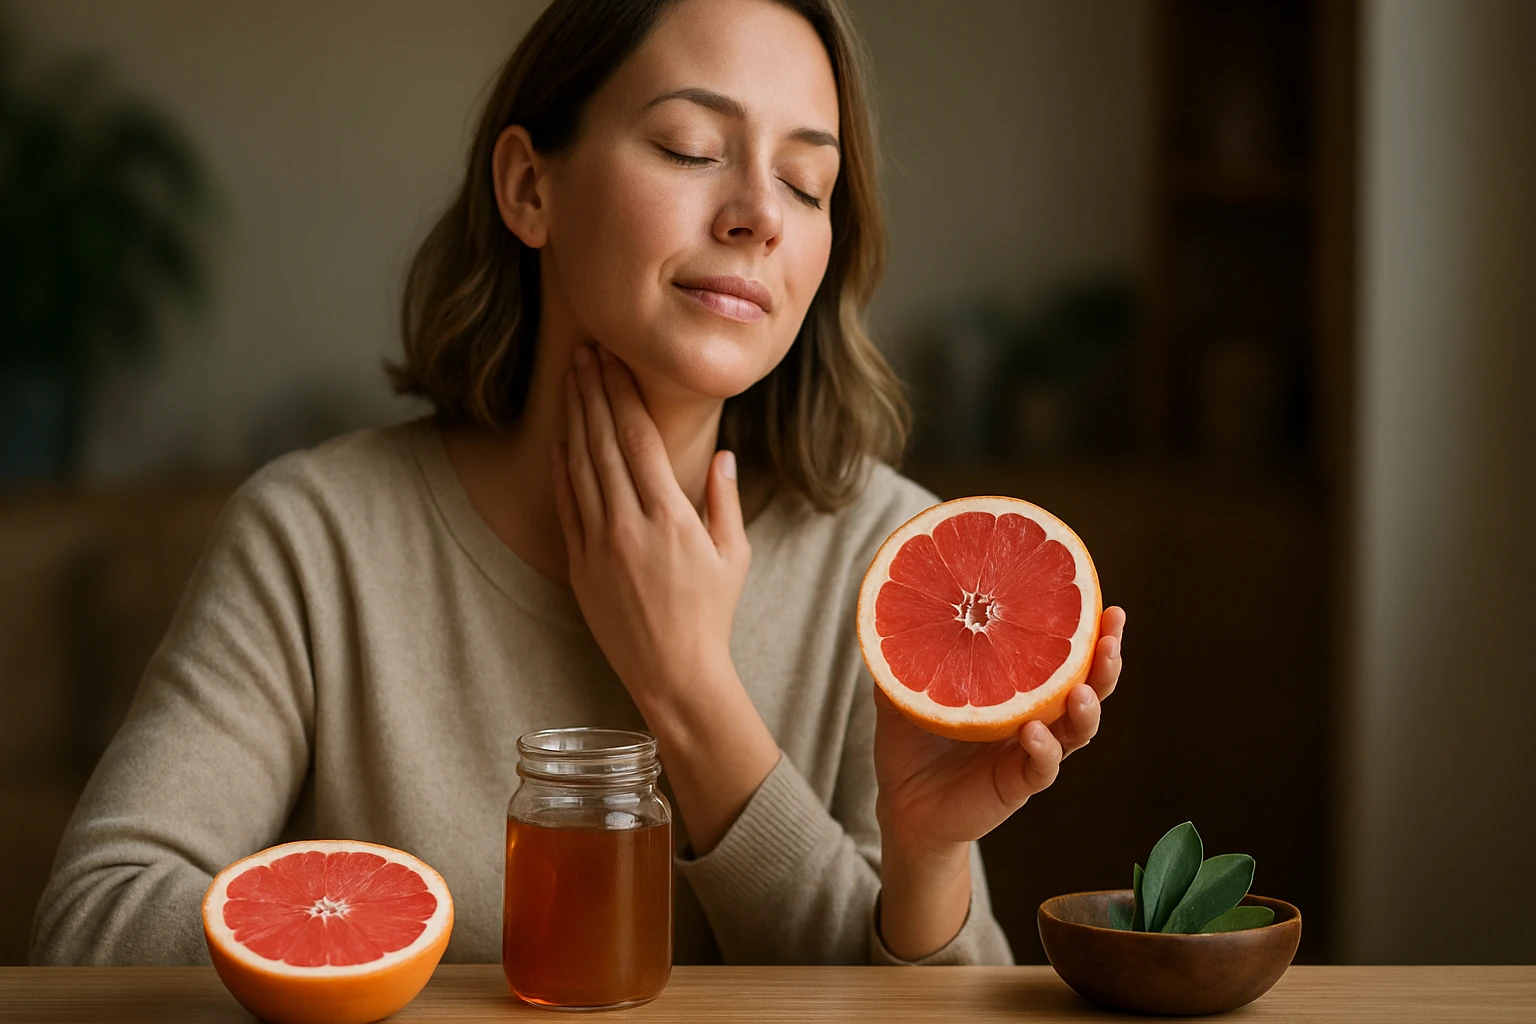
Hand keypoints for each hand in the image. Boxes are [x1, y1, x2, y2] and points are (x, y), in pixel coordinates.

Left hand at [549, 343, 749, 711]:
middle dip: (592, 392)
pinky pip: (566, 506)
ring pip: (580, 467)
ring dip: (574, 420)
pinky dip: (561, 469)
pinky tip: (560, 440)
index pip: (639, 439)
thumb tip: (723, 453)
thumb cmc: (710, 614)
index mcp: (671, 517)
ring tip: (570, 381)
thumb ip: (724, 500)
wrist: (672, 672)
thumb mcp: (733, 555)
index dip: (623, 394)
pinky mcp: (579, 565)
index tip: (615, 360)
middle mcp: (629, 525)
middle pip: (603, 443)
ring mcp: (599, 545)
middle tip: (583, 351)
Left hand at [874, 606, 1126, 855]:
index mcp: (1016, 689)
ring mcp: (1029, 753)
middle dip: (1106, 664)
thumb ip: (903, 657)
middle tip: (1112, 637)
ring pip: (1077, 731)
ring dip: (1086, 709)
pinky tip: (1034, 732)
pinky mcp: (1016, 784)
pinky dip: (1044, 750)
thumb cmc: (911, 745)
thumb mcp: (903, 692)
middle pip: (1088, 688)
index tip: (1110, 608)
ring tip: (1082, 690)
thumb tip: (895, 610)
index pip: (1063, 658)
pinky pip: (1042, 768)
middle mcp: (1034, 718)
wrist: (902, 805)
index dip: (1090, 635)